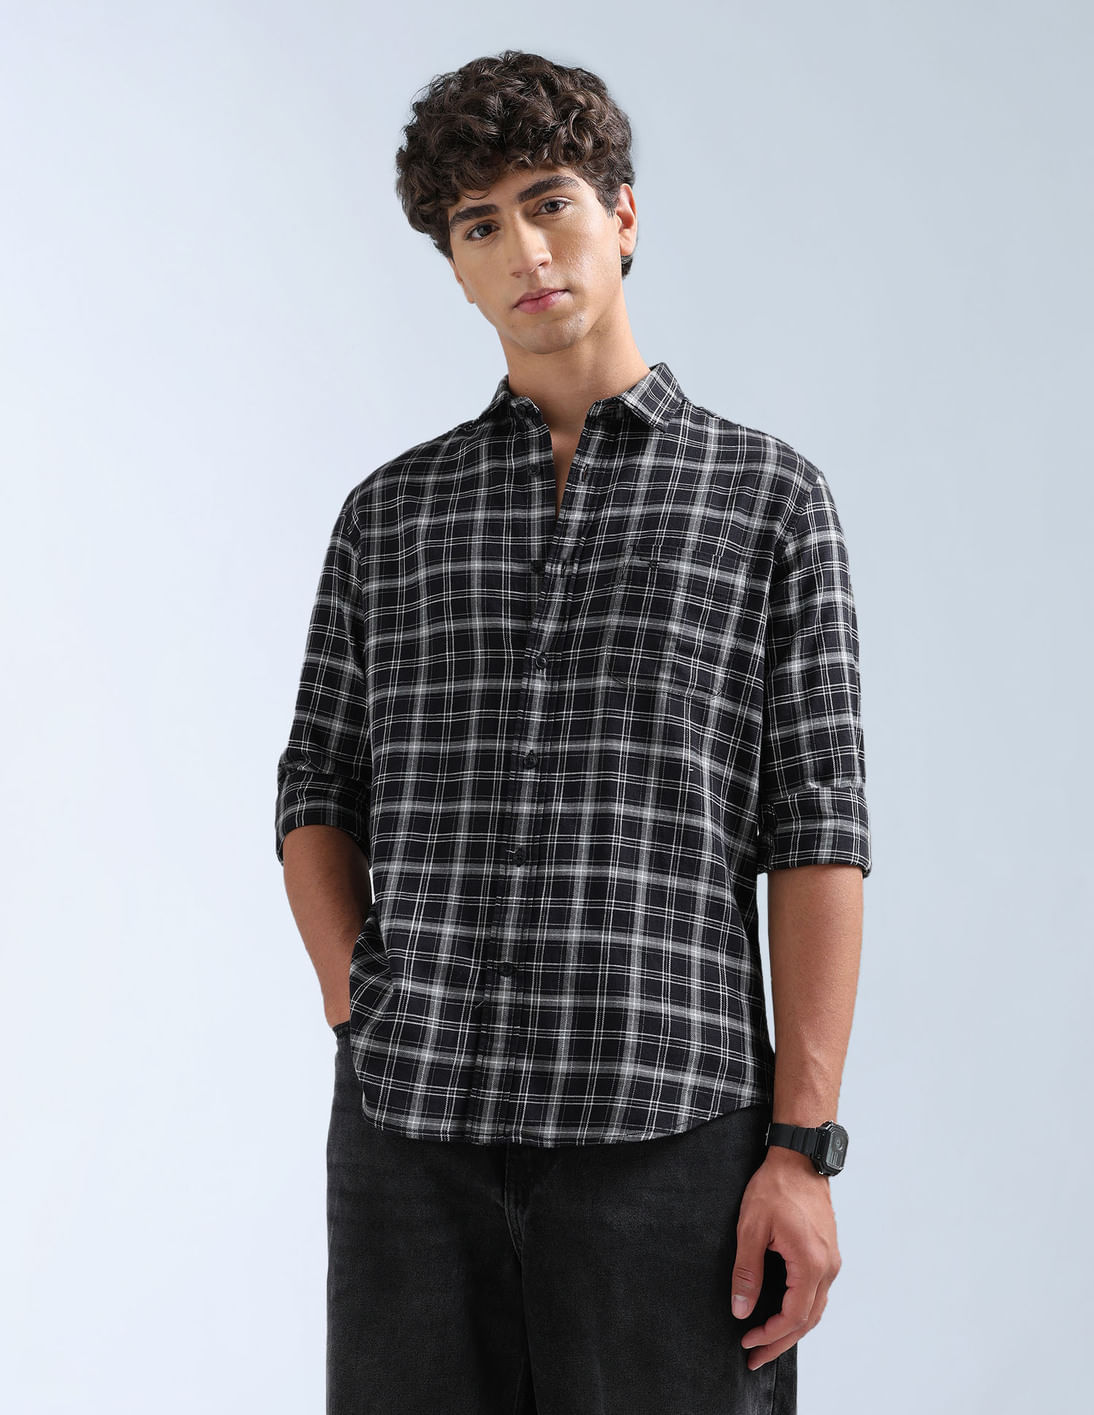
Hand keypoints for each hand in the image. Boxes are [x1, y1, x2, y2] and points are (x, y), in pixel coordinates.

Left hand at [730, 1147, 841, 1369]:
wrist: (799, 1159)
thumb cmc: (775, 1188)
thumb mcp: (751, 1228)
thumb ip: (746, 1272)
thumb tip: (741, 1310)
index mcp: (810, 1263)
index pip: (793, 1316)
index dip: (770, 1335)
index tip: (747, 1342)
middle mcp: (828, 1267)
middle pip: (807, 1320)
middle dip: (780, 1342)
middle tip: (756, 1358)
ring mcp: (831, 1260)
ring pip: (815, 1309)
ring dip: (792, 1329)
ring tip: (766, 1342)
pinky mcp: (828, 1253)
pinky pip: (817, 1293)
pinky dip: (801, 1311)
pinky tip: (783, 1314)